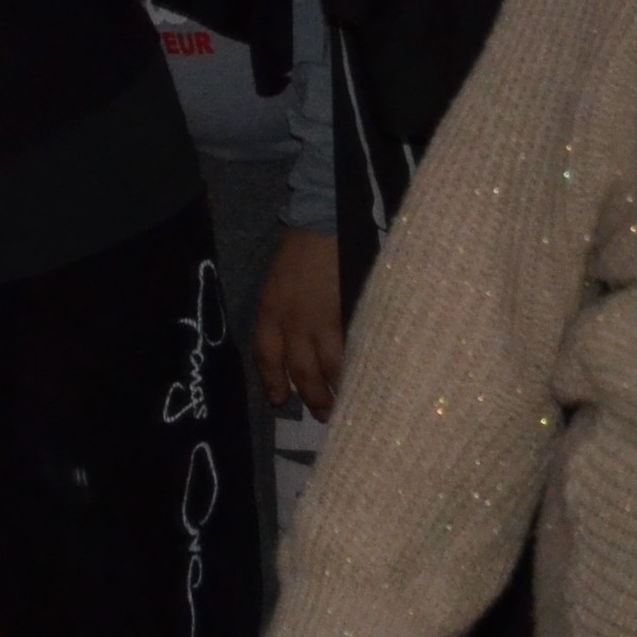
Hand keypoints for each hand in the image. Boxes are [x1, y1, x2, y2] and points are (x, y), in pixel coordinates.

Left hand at [255, 228, 344, 413]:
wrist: (324, 221)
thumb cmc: (302, 248)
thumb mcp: (279, 282)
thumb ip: (285, 313)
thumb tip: (298, 345)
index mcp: (270, 313)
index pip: (268, 359)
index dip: (274, 384)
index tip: (281, 401)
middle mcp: (292, 324)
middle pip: (301, 372)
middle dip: (313, 397)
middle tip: (324, 414)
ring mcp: (322, 322)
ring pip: (329, 368)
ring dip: (339, 389)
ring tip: (350, 403)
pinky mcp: (347, 317)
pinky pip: (353, 352)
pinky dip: (360, 367)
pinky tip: (369, 377)